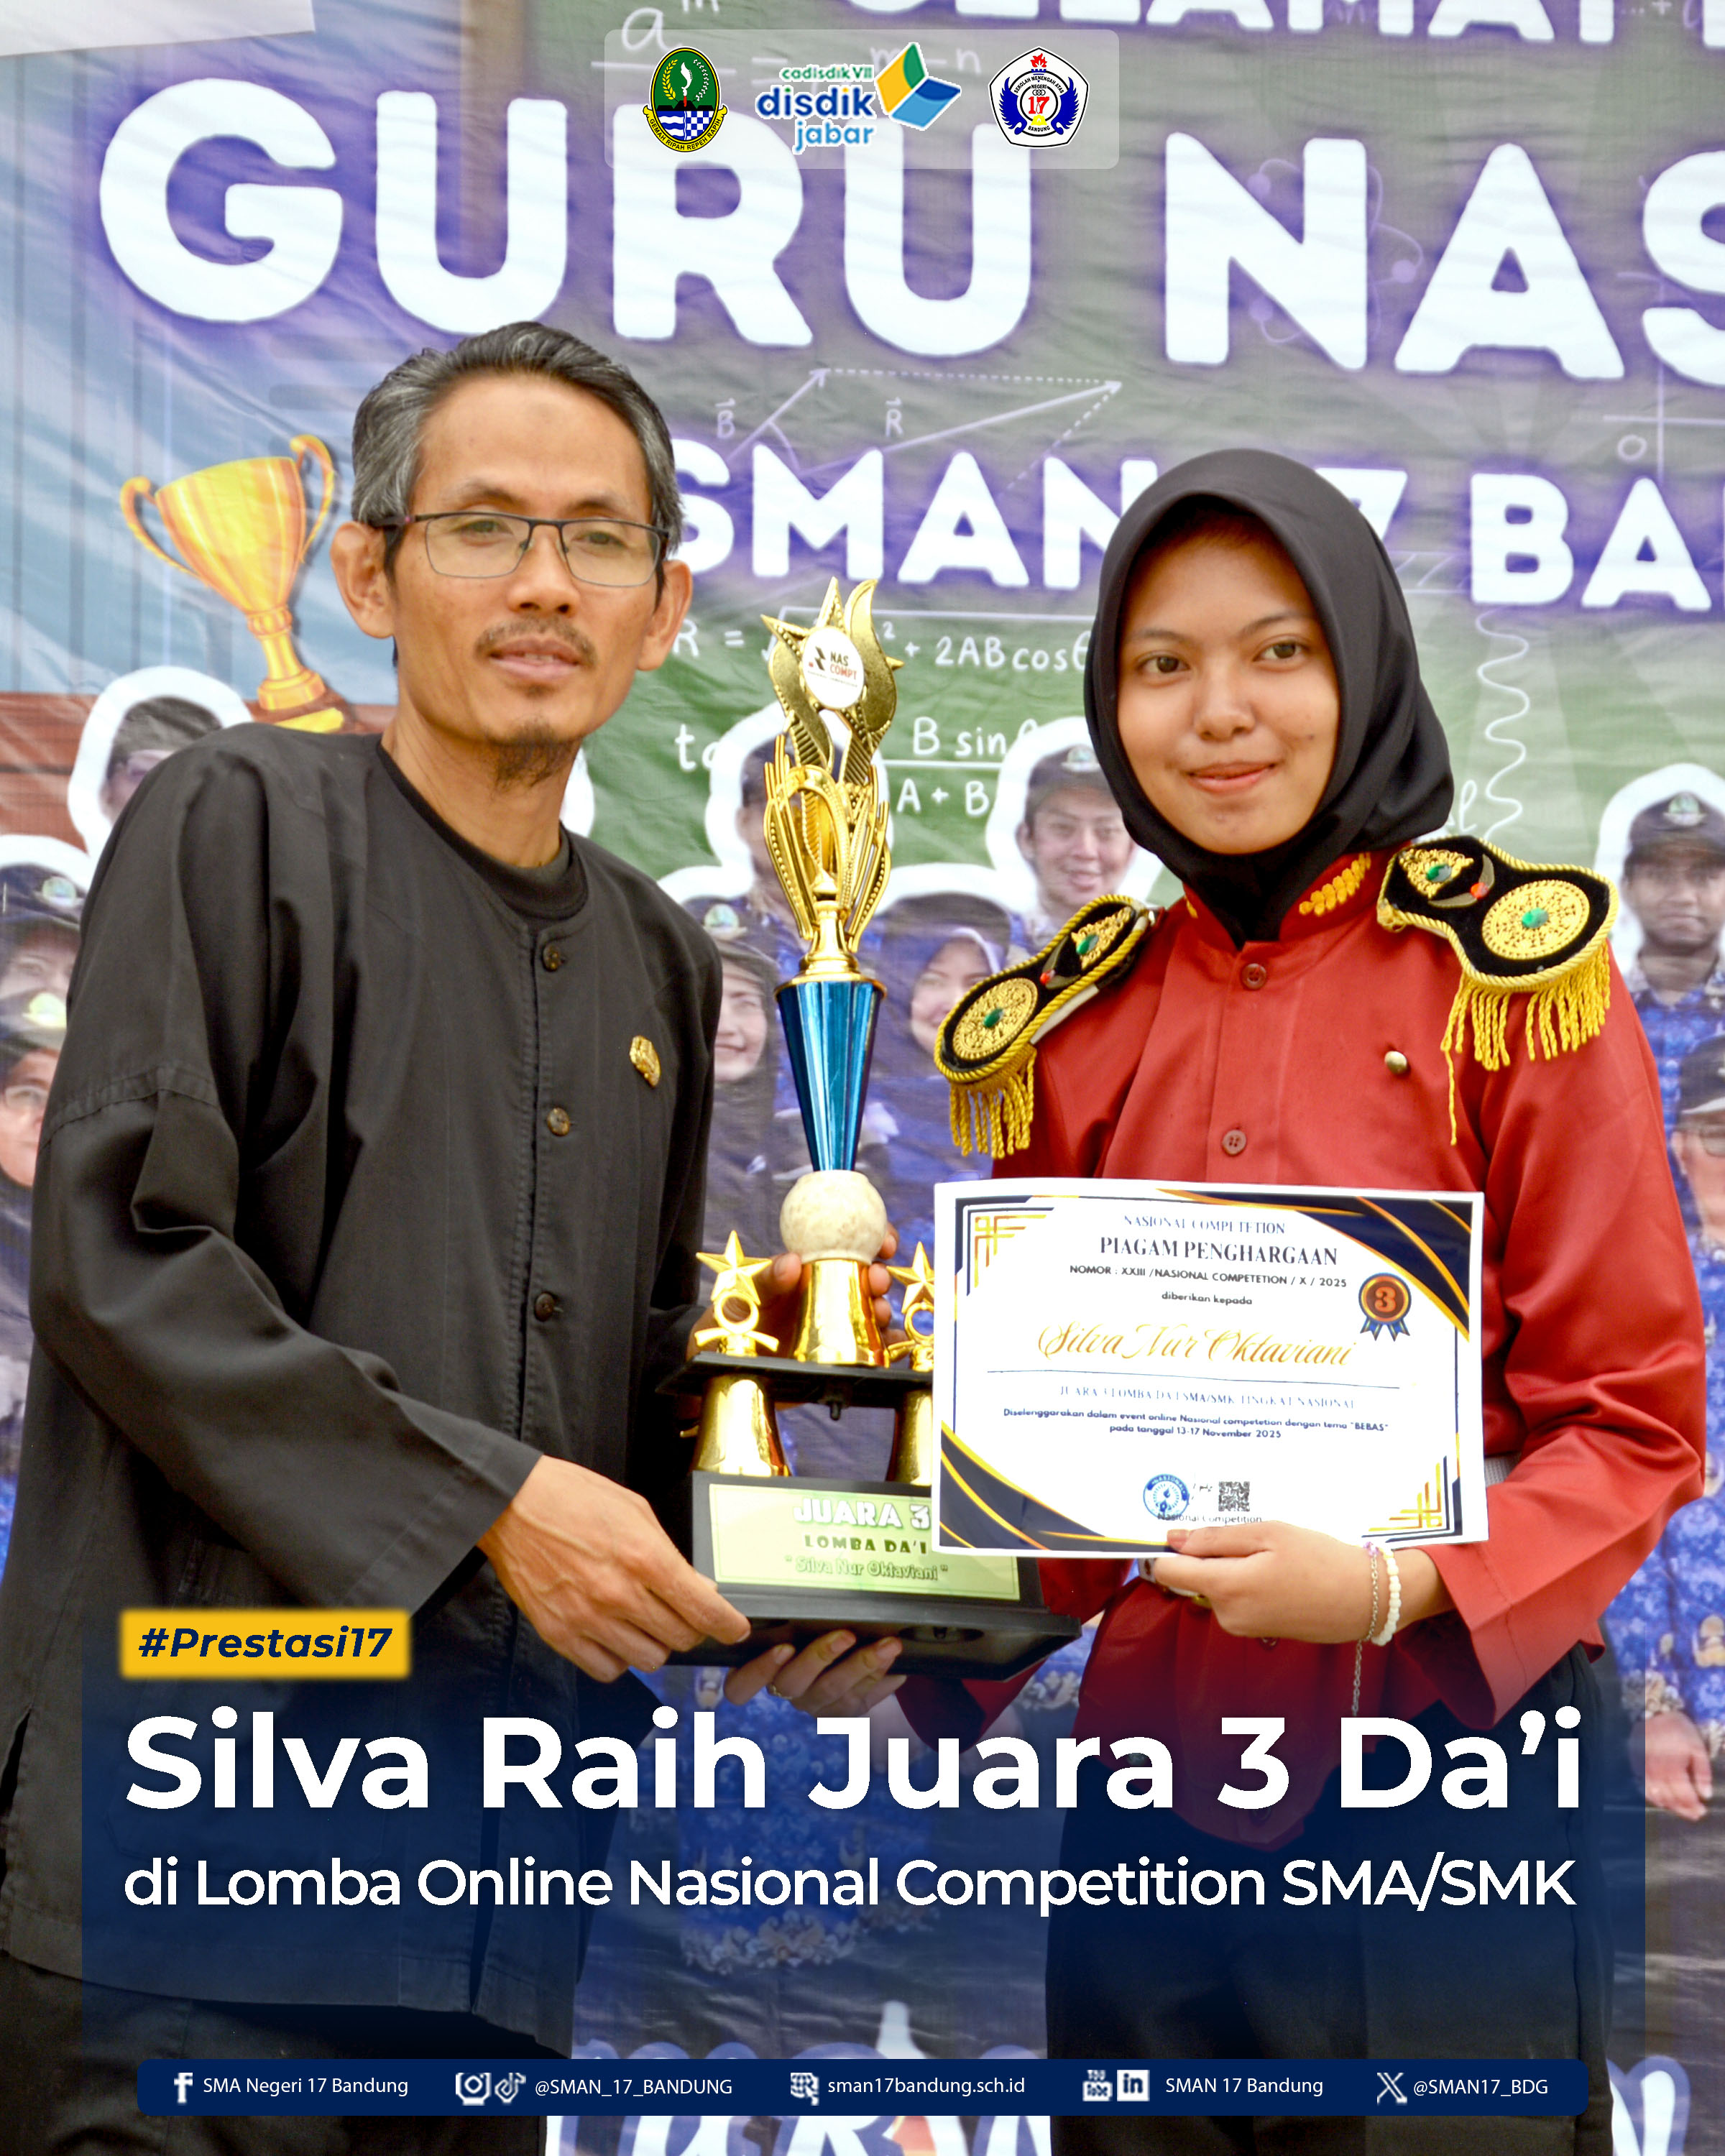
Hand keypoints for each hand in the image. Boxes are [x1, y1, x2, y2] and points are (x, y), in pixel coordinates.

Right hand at [479, 1456, 749, 1682]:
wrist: (511, 1504)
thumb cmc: (572, 1498)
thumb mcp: (636, 1512)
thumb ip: (670, 1555)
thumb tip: (699, 1589)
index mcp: (644, 1557)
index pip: (703, 1610)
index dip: (727, 1625)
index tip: (733, 1628)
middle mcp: (619, 1594)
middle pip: (680, 1639)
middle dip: (691, 1628)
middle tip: (682, 1614)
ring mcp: (587, 1618)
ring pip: (648, 1660)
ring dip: (655, 1643)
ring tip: (644, 1621)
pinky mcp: (559, 1634)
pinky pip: (607, 1669)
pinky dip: (618, 1658)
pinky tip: (615, 1634)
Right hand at [723, 1628, 904, 1714]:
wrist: (838, 1659)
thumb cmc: (806, 1630)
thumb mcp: (792, 1623)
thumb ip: (788, 1614)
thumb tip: (799, 1582)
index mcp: (764, 1673)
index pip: (741, 1686)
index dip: (759, 1671)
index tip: (782, 1647)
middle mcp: (789, 1693)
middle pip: (796, 1684)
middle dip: (822, 1657)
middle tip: (846, 1635)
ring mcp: (818, 1705)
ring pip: (836, 1692)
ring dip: (864, 1666)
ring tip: (889, 1645)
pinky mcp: (846, 1712)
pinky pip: (865, 1700)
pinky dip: (883, 1681)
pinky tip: (898, 1667)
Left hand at [750, 1227, 899, 1352]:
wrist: (731, 1360)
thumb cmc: (737, 1316)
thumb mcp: (745, 1292)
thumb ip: (765, 1278)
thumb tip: (793, 1262)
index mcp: (811, 1266)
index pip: (849, 1242)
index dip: (874, 1237)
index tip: (886, 1242)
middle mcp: (830, 1289)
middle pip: (868, 1277)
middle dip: (881, 1276)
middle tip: (879, 1280)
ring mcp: (838, 1320)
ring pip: (873, 1310)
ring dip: (884, 1308)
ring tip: (880, 1313)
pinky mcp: (842, 1350)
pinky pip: (873, 1345)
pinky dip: (890, 1343)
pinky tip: (895, 1344)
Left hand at [1150, 1522, 1452, 1643]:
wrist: (1363, 1599)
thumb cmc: (1320, 1560)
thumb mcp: (1268, 1534)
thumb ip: (1215, 1538)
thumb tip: (1173, 1540)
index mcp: (1226, 1587)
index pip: (1169, 1572)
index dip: (1166, 1550)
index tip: (1175, 1531)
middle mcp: (1227, 1614)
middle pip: (1194, 1577)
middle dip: (1211, 1554)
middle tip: (1251, 1538)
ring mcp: (1241, 1626)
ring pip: (1216, 1585)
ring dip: (1232, 1566)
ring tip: (1272, 1555)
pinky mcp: (1255, 1631)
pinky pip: (1235, 1598)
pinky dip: (1246, 1580)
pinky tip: (1278, 1572)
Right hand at [1638, 1710, 1712, 1820]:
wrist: (1653, 1712)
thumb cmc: (1679, 1730)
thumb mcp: (1697, 1747)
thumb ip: (1702, 1772)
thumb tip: (1705, 1795)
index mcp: (1673, 1764)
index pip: (1684, 1794)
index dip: (1693, 1805)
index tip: (1702, 1811)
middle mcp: (1657, 1770)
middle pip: (1670, 1798)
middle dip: (1684, 1809)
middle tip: (1695, 1814)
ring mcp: (1645, 1769)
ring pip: (1657, 1796)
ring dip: (1671, 1806)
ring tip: (1682, 1809)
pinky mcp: (1637, 1767)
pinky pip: (1645, 1788)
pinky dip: (1655, 1798)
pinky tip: (1664, 1801)